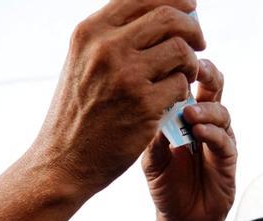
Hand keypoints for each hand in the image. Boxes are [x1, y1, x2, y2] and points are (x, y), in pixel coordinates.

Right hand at [33, 0, 204, 194]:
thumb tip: (158, 14)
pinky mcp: (144, 105)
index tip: (190, 6)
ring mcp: (126, 76)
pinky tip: (173, 100)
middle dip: (193, 27)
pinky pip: (182, 84)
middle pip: (169, 17)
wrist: (62, 162)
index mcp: (90, 32)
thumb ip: (111, 38)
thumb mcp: (81, 63)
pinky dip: (184, 91)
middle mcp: (107, 48)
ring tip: (186, 74)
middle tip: (199, 42)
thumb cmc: (77, 115)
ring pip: (181, 49)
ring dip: (191, 62)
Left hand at [143, 58, 235, 220]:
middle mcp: (205, 122)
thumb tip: (150, 110)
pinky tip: (198, 132)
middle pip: (213, 86)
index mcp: (185, 116)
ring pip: (221, 111)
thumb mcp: (150, 160)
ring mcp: (218, 139)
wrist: (181, 220)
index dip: (184, 70)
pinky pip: (224, 140)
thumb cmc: (166, 186)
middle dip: (206, 74)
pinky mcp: (227, 159)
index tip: (171, 60)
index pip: (189, 83)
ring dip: (206, 109)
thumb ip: (152, 137)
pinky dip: (212, 133)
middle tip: (194, 68)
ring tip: (189, 113)